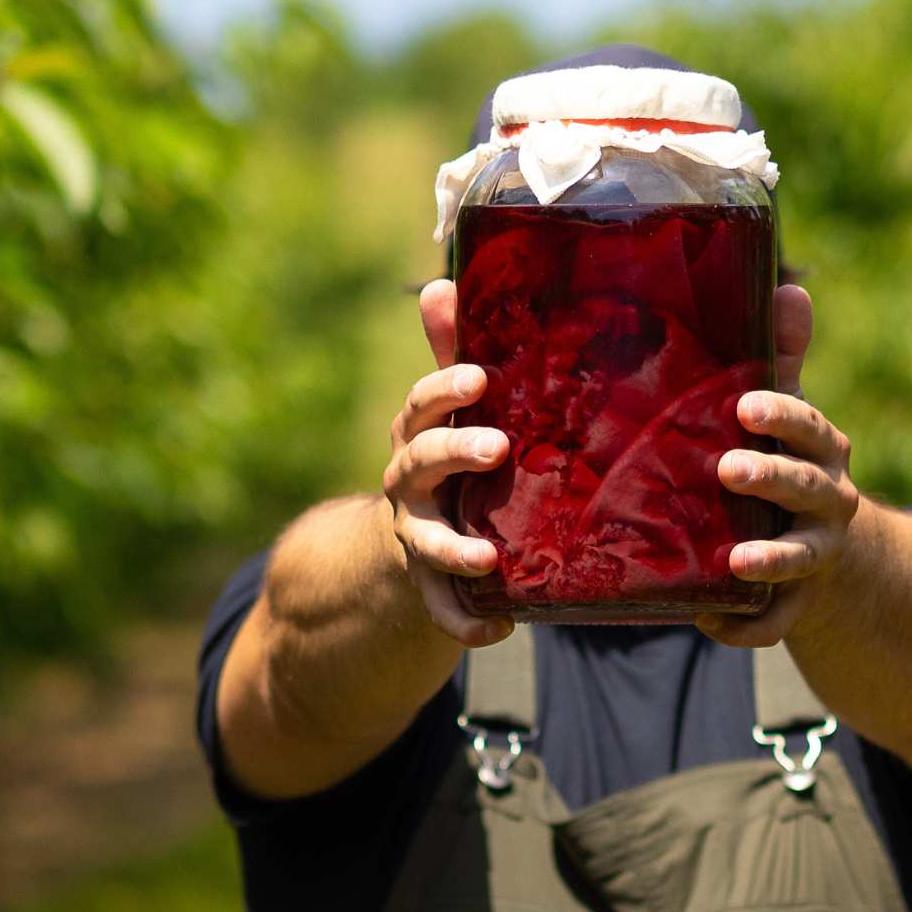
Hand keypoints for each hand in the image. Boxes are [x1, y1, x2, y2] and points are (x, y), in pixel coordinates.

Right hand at [380, 279, 512, 647]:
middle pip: (420, 464)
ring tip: (487, 558)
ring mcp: (417, 536)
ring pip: (427, 542)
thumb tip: (438, 283)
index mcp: (417, 436)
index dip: (445, 389)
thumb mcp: (448, 410)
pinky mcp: (431, 587)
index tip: (481, 376)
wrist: (411, 541)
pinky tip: (502, 629)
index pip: (421, 405)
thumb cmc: (447, 456)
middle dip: (454, 453)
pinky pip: (443, 611)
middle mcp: (410, 485)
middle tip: (498, 447)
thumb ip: (451, 352)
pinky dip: (467, 623)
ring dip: (454, 548)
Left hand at [698, 285, 860, 646]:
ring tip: (733, 563)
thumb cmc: (792, 463)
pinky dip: (743, 627)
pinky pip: (775, 623)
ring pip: (798, 559)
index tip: (745, 405)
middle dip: (772, 477)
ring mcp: (815, 554)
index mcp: (824, 450)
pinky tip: (706, 622)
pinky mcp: (797, 603)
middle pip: (806, 487)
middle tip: (728, 469)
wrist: (833, 554)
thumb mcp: (791, 416)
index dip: (782, 416)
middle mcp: (829, 500)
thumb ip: (785, 359)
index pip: (810, 425)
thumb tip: (792, 285)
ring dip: (769, 559)